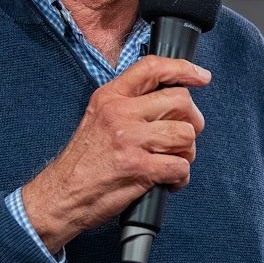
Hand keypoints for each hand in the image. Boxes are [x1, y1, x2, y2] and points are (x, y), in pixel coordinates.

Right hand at [21, 56, 209, 251]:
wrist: (62, 194)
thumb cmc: (84, 160)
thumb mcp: (98, 117)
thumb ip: (129, 104)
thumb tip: (169, 99)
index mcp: (110, 97)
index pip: (151, 68)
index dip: (183, 69)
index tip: (201, 77)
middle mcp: (120, 113)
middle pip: (179, 101)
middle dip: (193, 120)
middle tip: (185, 137)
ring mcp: (129, 140)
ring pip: (185, 134)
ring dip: (187, 152)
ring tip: (173, 161)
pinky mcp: (138, 168)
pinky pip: (180, 166)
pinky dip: (181, 177)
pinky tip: (168, 180)